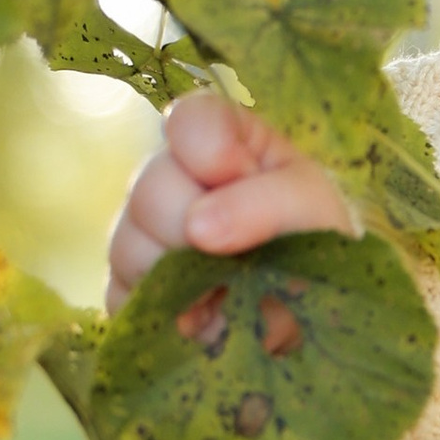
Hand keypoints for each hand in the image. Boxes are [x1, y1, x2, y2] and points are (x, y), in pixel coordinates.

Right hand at [106, 92, 355, 308]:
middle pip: (151, 185)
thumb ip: (265, 202)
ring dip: (184, 272)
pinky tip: (206, 312)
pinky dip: (168, 308)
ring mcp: (144, 233)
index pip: (188, 119)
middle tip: (243, 251)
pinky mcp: (130, 287)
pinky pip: (123, 292)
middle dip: (199, 223)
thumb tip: (195, 227)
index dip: (209, 150)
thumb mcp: (312, 208)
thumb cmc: (316, 246)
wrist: (312, 320)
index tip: (239, 176)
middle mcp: (173, 178)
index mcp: (221, 141)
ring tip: (228, 286)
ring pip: (129, 243)